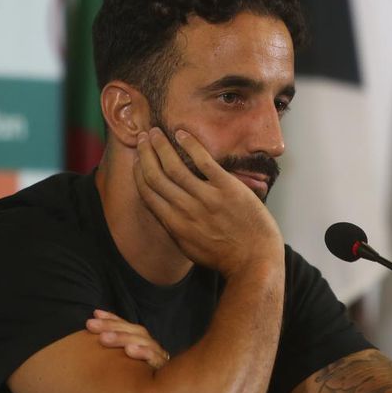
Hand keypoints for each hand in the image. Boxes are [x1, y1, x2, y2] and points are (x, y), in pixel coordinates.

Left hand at [86, 309, 170, 369]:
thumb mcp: (120, 365)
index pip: (126, 325)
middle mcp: (150, 346)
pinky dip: (142, 352)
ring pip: (142, 341)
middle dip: (111, 326)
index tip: (95, 313)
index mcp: (141, 343)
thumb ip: (110, 347)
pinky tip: (129, 350)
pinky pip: (155, 358)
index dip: (111, 318)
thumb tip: (93, 328)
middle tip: (90, 325)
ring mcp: (158, 356)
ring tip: (104, 338)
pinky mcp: (163, 369)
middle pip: (133, 330)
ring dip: (122, 337)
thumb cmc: (134, 382)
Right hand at [133, 127, 283, 277]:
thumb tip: (162, 208)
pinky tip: (181, 134)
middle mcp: (185, 210)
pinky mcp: (226, 188)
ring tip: (156, 133)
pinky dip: (189, 145)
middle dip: (145, 154)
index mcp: (174, 224)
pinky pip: (203, 161)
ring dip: (161, 146)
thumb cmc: (223, 255)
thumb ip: (174, 227)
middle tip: (142, 138)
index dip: (138, 172)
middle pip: (156, 176)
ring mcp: (206, 198)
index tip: (137, 159)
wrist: (254, 259)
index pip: (148, 192)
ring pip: (174, 166)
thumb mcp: (189, 247)